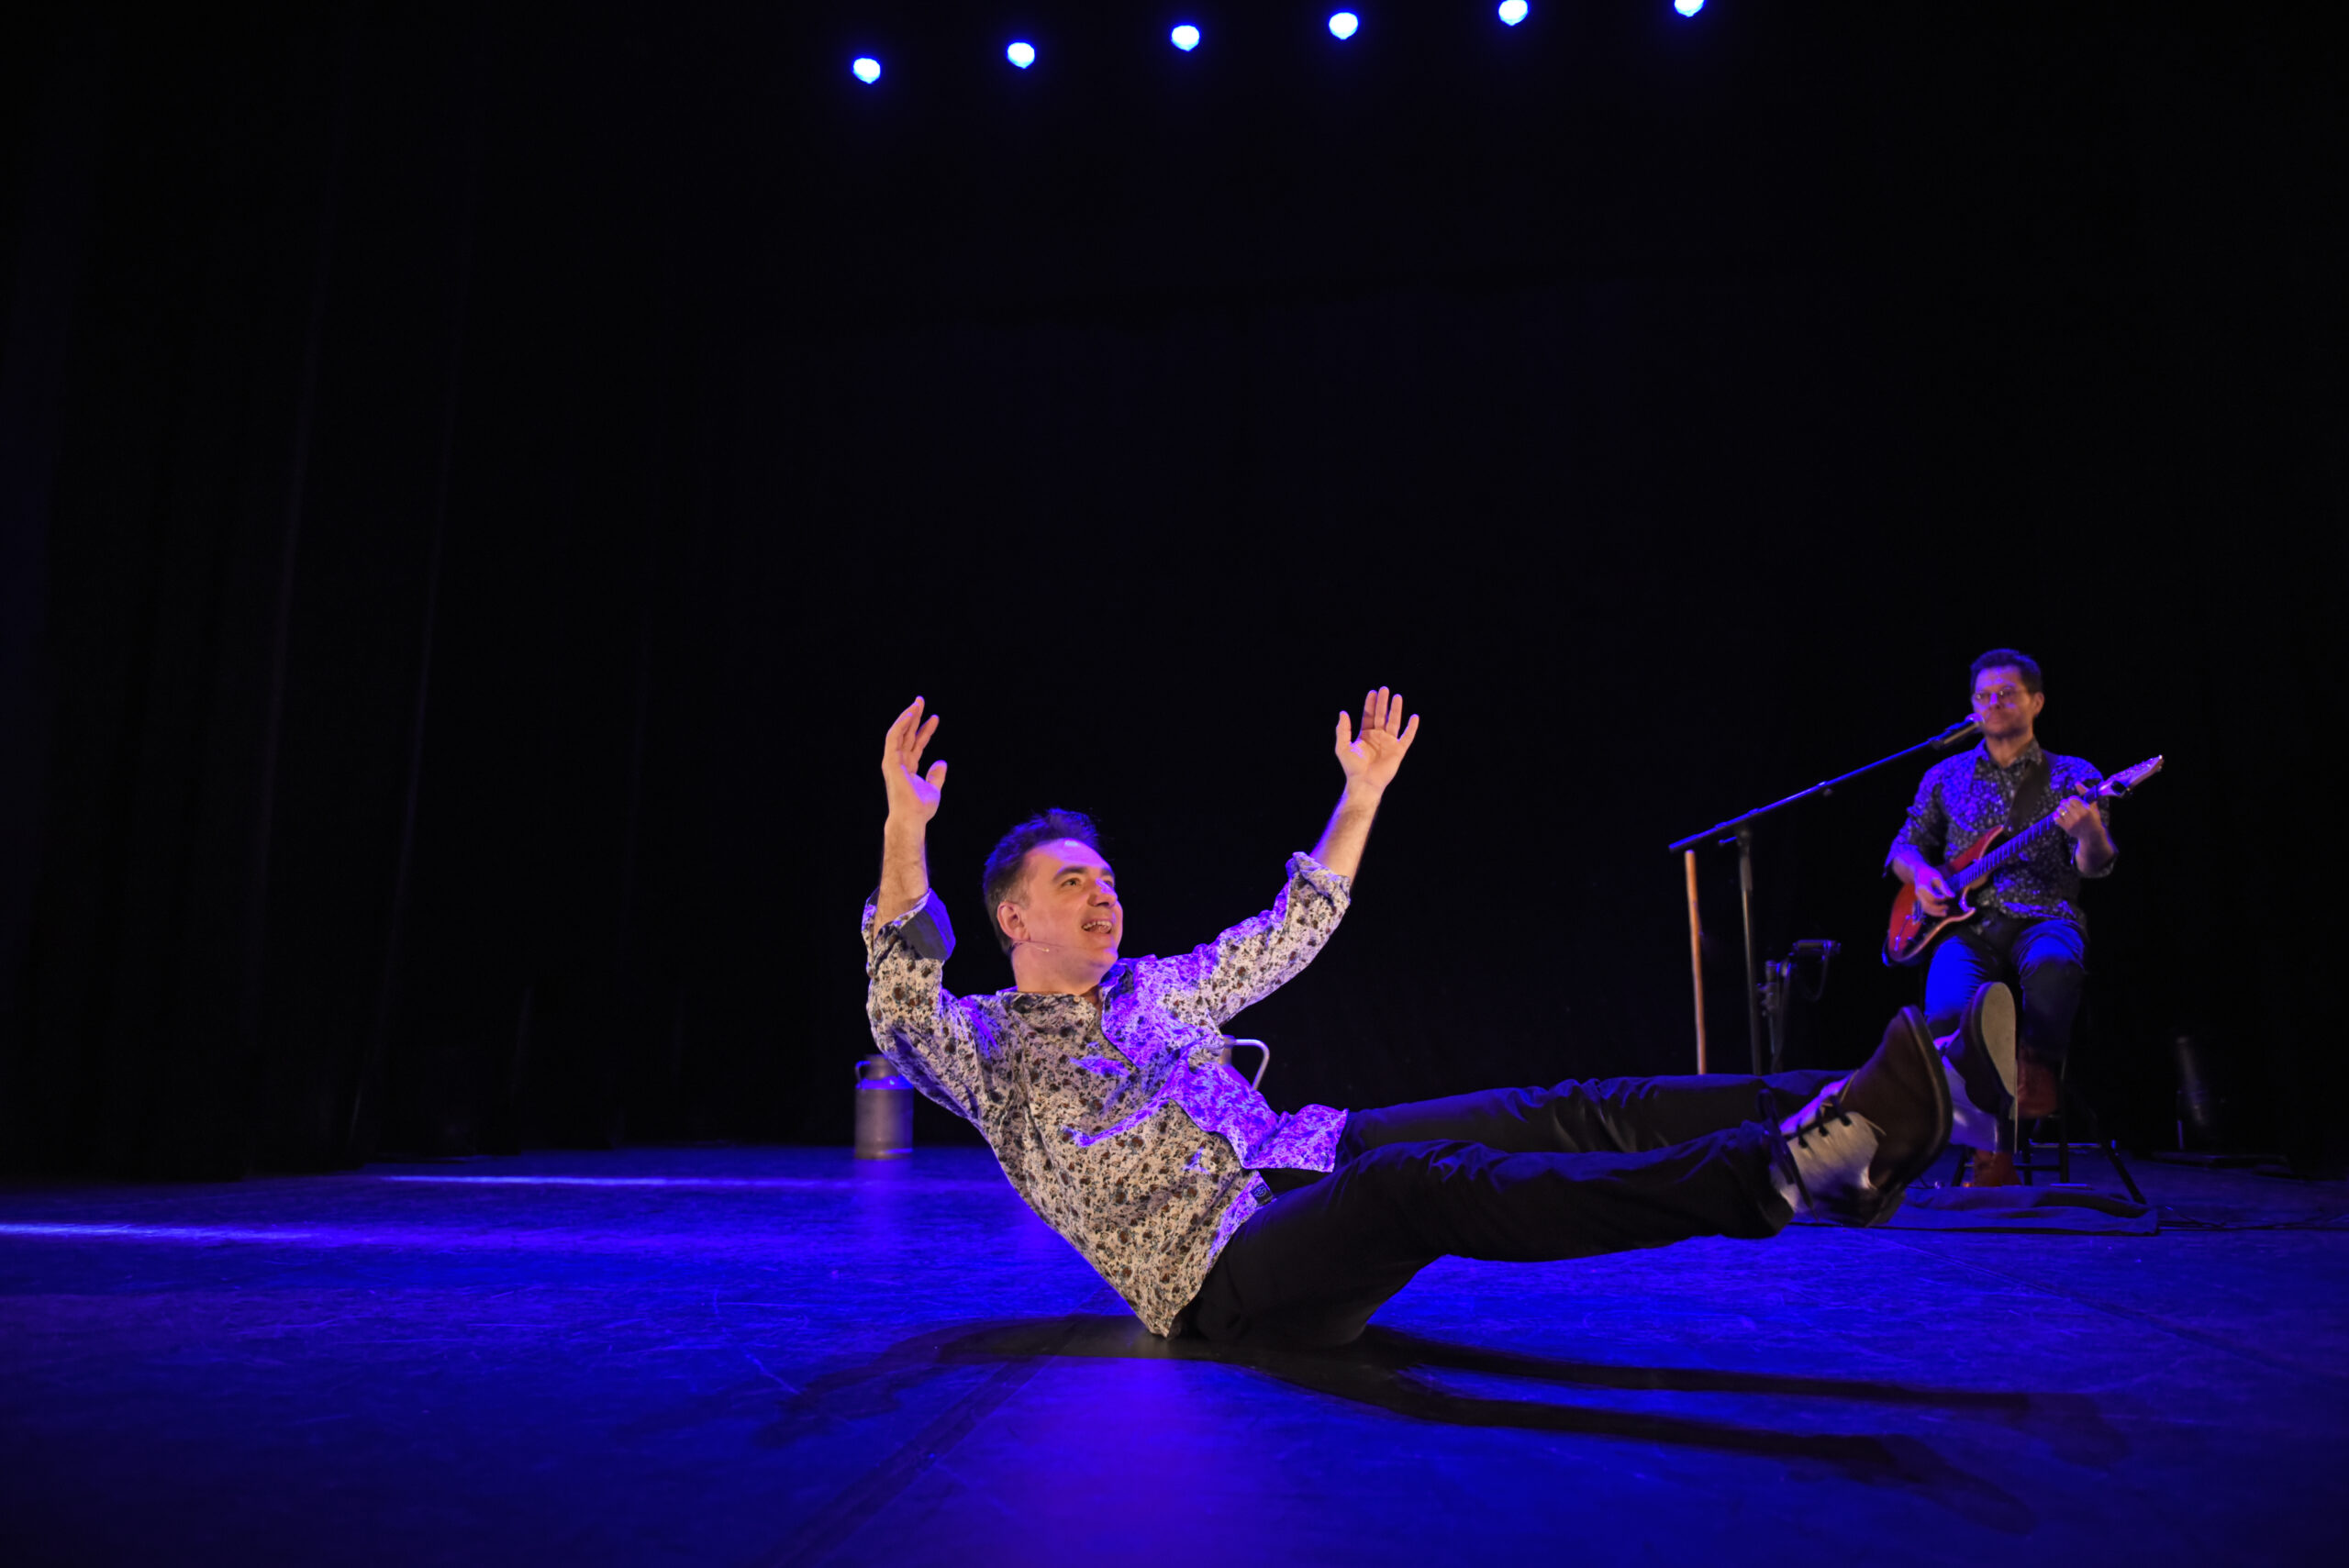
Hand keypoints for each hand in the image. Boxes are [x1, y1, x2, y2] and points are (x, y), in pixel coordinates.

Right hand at [881, 697, 947, 823]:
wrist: (912, 817)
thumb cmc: (921, 808)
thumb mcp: (933, 788)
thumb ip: (936, 775)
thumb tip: (941, 762)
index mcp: (907, 768)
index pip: (916, 744)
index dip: (925, 730)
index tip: (935, 718)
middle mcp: (898, 762)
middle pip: (906, 735)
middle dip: (914, 717)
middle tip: (921, 701)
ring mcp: (893, 761)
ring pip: (899, 733)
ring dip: (907, 716)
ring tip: (917, 703)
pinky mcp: (889, 760)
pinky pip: (893, 737)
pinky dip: (901, 724)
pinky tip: (910, 713)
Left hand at [1334, 687, 1420, 793]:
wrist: (1364, 782)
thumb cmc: (1352, 767)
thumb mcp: (1343, 746)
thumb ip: (1343, 730)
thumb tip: (1343, 713)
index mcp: (1365, 735)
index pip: (1369, 716)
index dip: (1370, 704)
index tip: (1373, 692)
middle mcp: (1378, 737)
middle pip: (1382, 716)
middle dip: (1383, 702)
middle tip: (1385, 689)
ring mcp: (1389, 743)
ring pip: (1394, 723)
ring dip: (1396, 710)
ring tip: (1397, 697)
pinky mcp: (1398, 751)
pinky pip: (1407, 737)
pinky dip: (1412, 728)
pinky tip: (1414, 717)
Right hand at [1913, 865, 1954, 917]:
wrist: (1918, 872)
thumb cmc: (1929, 874)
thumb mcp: (1938, 878)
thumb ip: (1944, 888)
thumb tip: (1952, 897)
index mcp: (1923, 887)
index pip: (1932, 897)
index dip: (1941, 899)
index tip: (1948, 897)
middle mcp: (1919, 893)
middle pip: (1927, 905)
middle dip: (1938, 908)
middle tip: (1947, 907)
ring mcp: (1919, 897)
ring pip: (1926, 909)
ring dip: (1935, 913)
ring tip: (1945, 913)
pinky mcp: (1920, 900)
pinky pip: (1925, 908)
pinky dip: (1933, 912)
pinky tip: (1940, 912)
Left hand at [2053, 795, 2102, 842]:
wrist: (2092, 835)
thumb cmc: (2093, 818)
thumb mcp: (2093, 806)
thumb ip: (2085, 793)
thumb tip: (2077, 783)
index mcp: (2085, 810)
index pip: (2072, 799)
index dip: (2072, 800)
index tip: (2074, 803)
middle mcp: (2078, 816)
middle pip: (2065, 803)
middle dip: (2066, 804)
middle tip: (2068, 806)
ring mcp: (2072, 822)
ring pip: (2060, 810)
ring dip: (2061, 809)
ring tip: (2064, 811)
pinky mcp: (2067, 827)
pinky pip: (2056, 818)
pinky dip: (2056, 816)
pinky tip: (2060, 815)